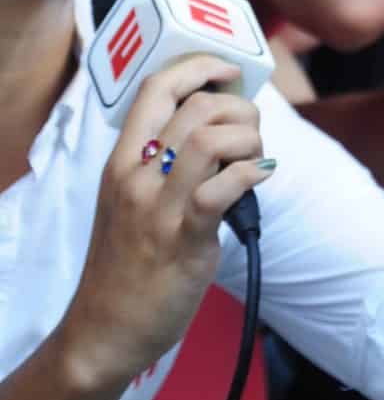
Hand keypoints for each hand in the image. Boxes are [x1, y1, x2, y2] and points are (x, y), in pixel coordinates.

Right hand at [61, 55, 271, 390]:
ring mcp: (158, 209)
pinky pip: (221, 190)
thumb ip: (161, 163)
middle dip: (238, 108)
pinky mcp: (184, 241)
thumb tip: (217, 127)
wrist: (105, 332)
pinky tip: (262, 174)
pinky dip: (251, 173)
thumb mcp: (129, 201)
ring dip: (246, 138)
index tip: (228, 72)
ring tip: (253, 156)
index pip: (155, 88)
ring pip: (208, 140)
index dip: (198, 67)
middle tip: (250, 132)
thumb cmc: (126, 263)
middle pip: (194, 108)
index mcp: (120, 162)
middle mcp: (135, 178)